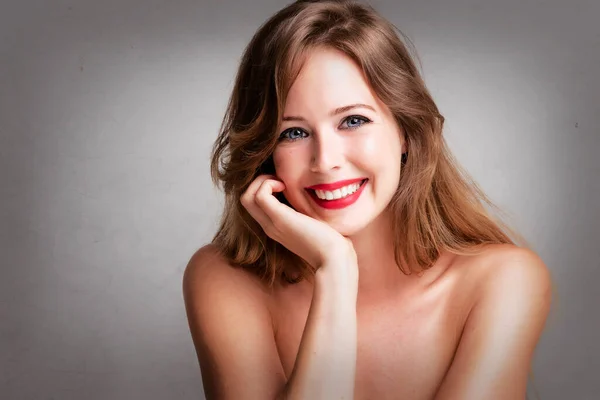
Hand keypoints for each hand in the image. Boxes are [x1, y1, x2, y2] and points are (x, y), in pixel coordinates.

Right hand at [240, 174, 356, 269]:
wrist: (334, 259)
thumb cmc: (332, 243)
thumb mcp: (316, 224)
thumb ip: (309, 213)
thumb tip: (317, 196)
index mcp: (277, 227)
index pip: (255, 205)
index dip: (265, 188)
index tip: (286, 183)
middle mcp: (270, 226)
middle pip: (245, 199)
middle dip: (259, 182)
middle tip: (281, 180)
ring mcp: (272, 223)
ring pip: (246, 196)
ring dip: (261, 181)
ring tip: (282, 183)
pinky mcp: (280, 220)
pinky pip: (260, 195)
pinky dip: (268, 184)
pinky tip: (286, 186)